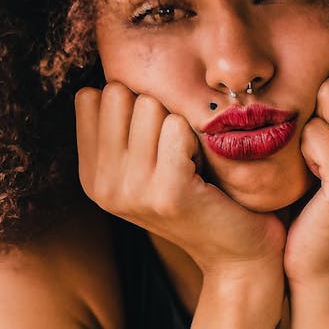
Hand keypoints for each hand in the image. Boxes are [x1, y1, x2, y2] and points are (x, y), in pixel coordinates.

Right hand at [76, 82, 285, 280]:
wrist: (237, 253)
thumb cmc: (200, 195)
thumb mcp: (145, 163)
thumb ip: (120, 125)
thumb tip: (109, 75)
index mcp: (91, 176)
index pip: (90, 96)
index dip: (131, 106)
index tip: (153, 143)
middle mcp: (102, 186)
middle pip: (120, 94)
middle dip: (155, 111)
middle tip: (176, 153)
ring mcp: (131, 192)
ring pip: (150, 106)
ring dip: (180, 125)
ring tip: (190, 164)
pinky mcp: (167, 194)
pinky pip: (178, 127)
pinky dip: (198, 140)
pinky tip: (203, 172)